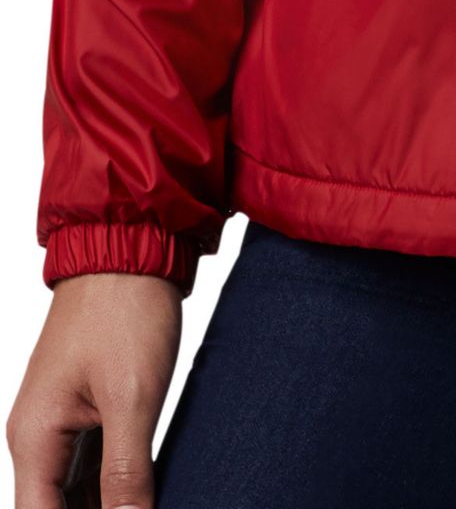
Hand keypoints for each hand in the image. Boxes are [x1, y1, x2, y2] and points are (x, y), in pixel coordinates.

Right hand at [7, 274, 181, 508]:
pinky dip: (116, 484)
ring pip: (76, 492)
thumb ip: (126, 471)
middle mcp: (39, 437)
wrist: (133, 243)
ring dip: (109, 504)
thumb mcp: (133, 397)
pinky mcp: (87, 408)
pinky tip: (148, 492)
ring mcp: (61, 422)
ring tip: (151, 503)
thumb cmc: (126, 310)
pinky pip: (93, 465)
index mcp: (34, 439)